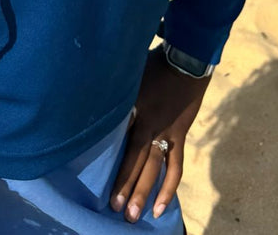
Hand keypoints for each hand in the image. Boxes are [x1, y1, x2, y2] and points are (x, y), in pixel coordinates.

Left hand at [110, 48, 209, 222]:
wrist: (186, 61)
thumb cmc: (153, 65)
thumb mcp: (129, 74)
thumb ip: (115, 92)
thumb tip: (90, 100)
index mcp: (133, 107)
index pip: (117, 137)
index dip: (106, 157)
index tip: (95, 174)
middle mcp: (149, 123)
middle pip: (135, 158)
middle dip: (124, 183)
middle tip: (114, 208)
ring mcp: (166, 133)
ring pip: (153, 167)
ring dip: (143, 191)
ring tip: (132, 215)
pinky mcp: (178, 137)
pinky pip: (175, 167)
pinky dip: (169, 187)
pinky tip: (160, 207)